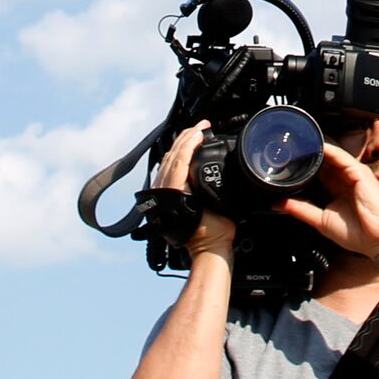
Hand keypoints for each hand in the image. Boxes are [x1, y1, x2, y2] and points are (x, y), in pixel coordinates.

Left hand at [153, 121, 236, 256]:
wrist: (208, 252)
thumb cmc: (214, 233)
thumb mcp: (216, 205)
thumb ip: (208, 185)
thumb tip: (205, 165)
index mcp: (174, 193)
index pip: (180, 158)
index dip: (191, 141)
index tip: (202, 130)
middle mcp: (163, 193)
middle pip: (172, 156)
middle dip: (186, 138)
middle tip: (201, 126)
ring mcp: (161, 196)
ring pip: (167, 162)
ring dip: (181, 146)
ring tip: (194, 134)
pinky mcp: (164, 199)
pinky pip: (166, 171)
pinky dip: (176, 158)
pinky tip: (183, 152)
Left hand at [279, 142, 378, 264]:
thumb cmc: (358, 234)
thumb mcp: (321, 220)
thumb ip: (301, 210)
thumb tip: (278, 205)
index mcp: (336, 190)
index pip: (317, 174)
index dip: (302, 168)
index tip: (284, 165)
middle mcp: (344, 180)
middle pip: (322, 163)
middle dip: (306, 157)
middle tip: (285, 152)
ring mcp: (353, 175)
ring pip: (330, 156)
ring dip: (314, 151)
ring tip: (295, 146)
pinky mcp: (360, 173)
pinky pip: (341, 157)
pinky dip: (328, 151)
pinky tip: (315, 149)